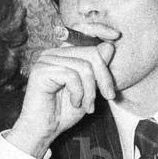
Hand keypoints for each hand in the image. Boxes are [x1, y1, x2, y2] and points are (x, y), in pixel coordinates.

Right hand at [8, 41, 116, 156]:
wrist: (46, 129)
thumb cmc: (65, 111)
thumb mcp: (90, 88)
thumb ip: (98, 68)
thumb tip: (108, 45)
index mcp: (64, 54)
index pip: (82, 31)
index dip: (99, 29)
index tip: (117, 35)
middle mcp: (53, 53)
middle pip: (91, 52)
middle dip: (104, 77)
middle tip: (109, 97)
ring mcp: (46, 60)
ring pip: (84, 66)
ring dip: (91, 91)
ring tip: (88, 105)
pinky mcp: (41, 70)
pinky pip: (72, 76)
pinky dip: (79, 93)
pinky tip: (74, 102)